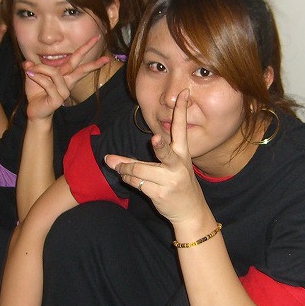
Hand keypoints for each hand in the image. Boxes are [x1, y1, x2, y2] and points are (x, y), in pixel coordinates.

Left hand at [23, 35, 109, 121]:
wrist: (35, 111)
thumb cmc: (36, 93)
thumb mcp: (32, 76)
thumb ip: (32, 67)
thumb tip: (27, 63)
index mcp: (65, 74)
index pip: (77, 59)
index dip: (86, 48)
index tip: (97, 37)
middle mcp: (67, 82)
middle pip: (81, 68)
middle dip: (90, 56)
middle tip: (98, 40)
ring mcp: (64, 91)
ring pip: (54, 73)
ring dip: (40, 69)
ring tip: (29, 70)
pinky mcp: (58, 99)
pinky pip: (47, 83)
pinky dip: (36, 77)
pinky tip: (30, 76)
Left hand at [105, 90, 205, 224]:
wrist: (190, 212)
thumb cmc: (177, 184)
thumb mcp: (172, 167)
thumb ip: (149, 157)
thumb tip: (113, 157)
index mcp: (182, 154)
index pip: (181, 129)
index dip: (182, 111)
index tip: (184, 93)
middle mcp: (177, 165)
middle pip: (164, 152)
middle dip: (160, 147)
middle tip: (155, 139)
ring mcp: (169, 181)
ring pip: (138, 169)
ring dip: (122, 167)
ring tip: (114, 165)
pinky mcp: (160, 193)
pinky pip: (136, 182)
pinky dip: (127, 178)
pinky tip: (125, 177)